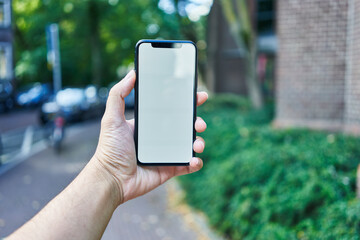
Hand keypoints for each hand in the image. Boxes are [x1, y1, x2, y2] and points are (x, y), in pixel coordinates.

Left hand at [94, 70, 207, 204]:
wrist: (111, 178)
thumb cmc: (109, 149)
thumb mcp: (111, 118)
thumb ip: (118, 94)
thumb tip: (132, 73)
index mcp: (150, 124)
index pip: (172, 110)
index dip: (187, 103)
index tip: (199, 96)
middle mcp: (160, 138)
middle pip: (185, 126)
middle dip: (197, 122)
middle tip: (199, 123)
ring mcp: (166, 154)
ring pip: (190, 145)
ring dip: (198, 142)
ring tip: (196, 144)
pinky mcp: (169, 169)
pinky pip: (188, 165)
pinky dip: (195, 162)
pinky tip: (194, 160)